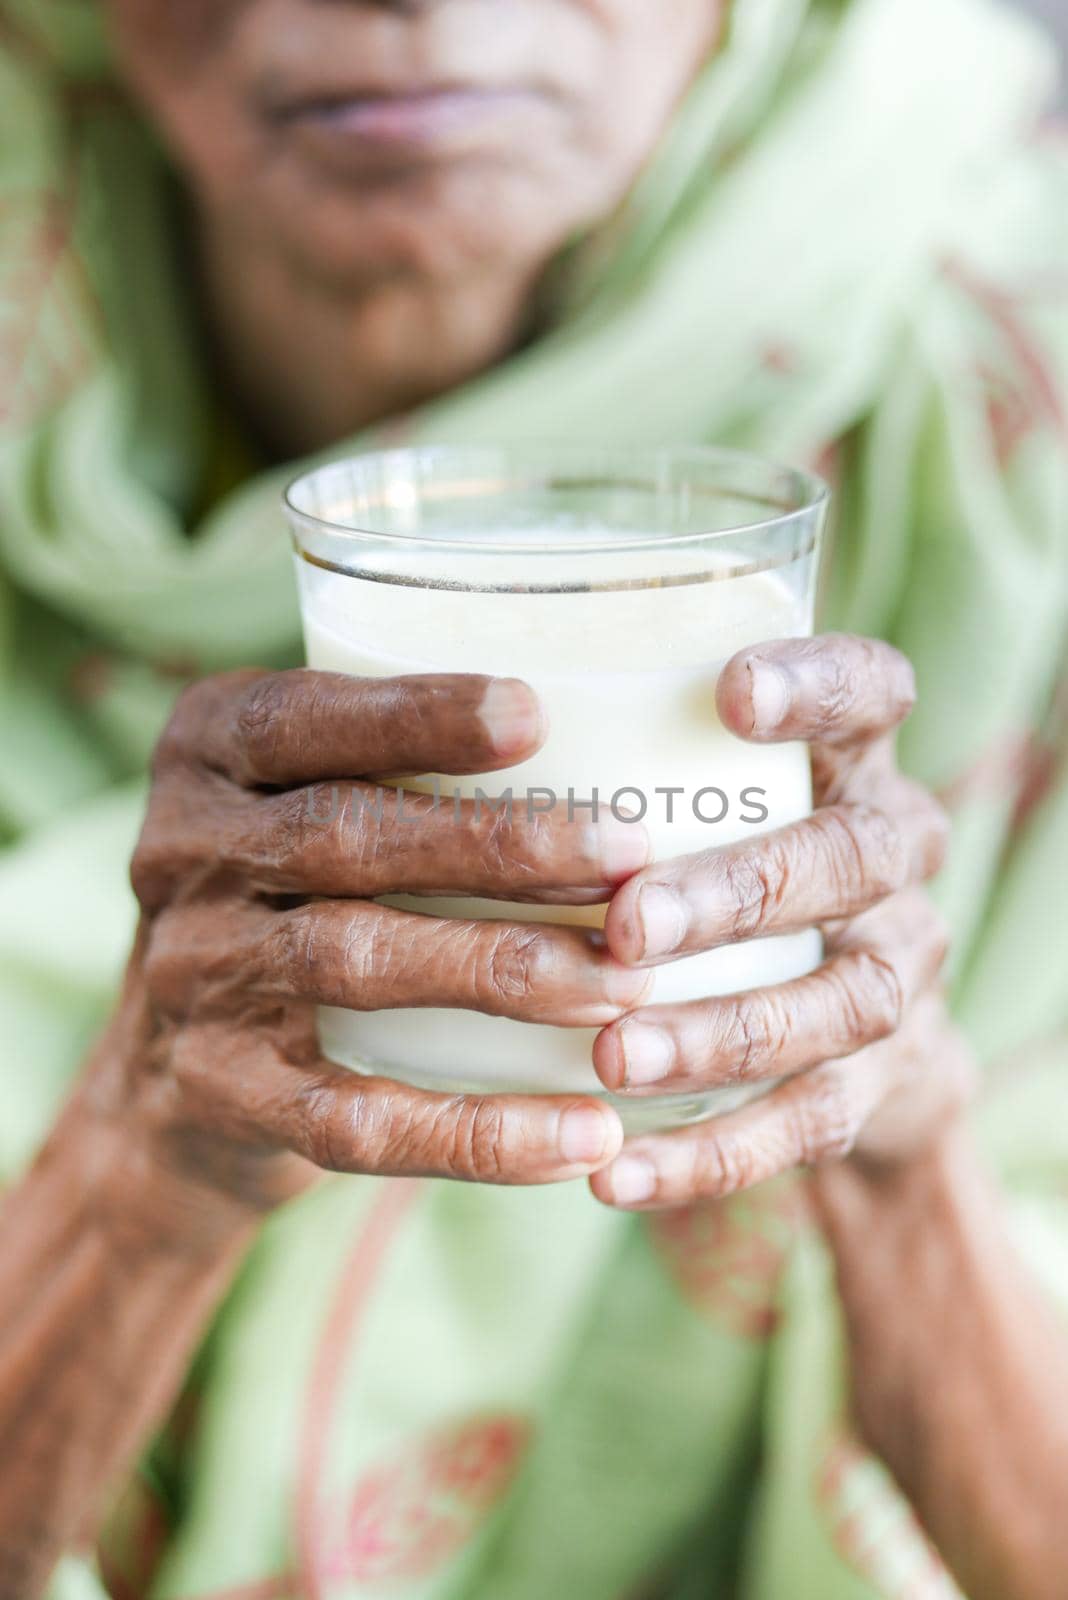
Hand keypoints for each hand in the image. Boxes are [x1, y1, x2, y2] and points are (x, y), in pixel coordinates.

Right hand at [101, 669, 652, 1236]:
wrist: (166, 1076)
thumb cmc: (294, 891)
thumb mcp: (303, 797)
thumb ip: (403, 764)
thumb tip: (618, 742)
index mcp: (207, 753)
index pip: (299, 717)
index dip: (413, 716)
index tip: (534, 714)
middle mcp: (185, 854)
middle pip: (341, 836)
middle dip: (494, 844)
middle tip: (626, 855)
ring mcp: (195, 975)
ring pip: (349, 961)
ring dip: (497, 969)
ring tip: (620, 985)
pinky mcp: (223, 1092)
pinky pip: (353, 1119)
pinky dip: (476, 1133)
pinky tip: (583, 1135)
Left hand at [588, 635, 975, 1210]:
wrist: (839, 1018)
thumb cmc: (717, 859)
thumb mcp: (699, 786)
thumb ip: (619, 751)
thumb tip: (436, 714)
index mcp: (855, 760)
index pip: (870, 691)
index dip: (817, 684)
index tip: (730, 691)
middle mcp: (896, 855)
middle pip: (851, 859)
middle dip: (739, 891)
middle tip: (629, 926)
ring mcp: (900, 970)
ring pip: (841, 1002)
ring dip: (723, 1031)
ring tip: (613, 1058)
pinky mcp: (885, 1081)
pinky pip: (813, 1122)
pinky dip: (716, 1152)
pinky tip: (619, 1174)